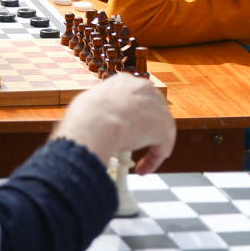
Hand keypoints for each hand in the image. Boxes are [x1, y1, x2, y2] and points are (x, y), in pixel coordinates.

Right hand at [53, 73, 174, 173]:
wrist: (95, 123)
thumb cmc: (85, 116)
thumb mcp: (88, 105)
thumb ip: (99, 111)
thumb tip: (94, 120)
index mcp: (123, 82)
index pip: (133, 97)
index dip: (131, 115)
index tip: (126, 127)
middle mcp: (142, 89)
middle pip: (150, 110)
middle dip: (143, 129)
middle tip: (133, 144)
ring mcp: (155, 107)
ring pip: (159, 128)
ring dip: (150, 146)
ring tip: (138, 162)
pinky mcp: (163, 127)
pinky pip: (161, 145)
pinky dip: (153, 159)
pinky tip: (144, 168)